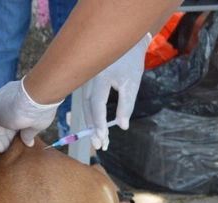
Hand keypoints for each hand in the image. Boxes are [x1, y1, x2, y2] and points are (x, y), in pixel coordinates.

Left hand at [0, 78, 60, 151]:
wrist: (36, 97)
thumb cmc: (41, 108)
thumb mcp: (36, 122)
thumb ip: (29, 132)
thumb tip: (28, 143)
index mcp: (17, 97)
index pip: (15, 114)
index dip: (18, 129)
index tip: (23, 140)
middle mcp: (5, 99)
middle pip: (5, 120)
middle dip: (10, 136)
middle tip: (16, 147)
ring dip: (2, 139)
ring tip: (10, 150)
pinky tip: (2, 149)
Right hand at [81, 32, 150, 150]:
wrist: (124, 41)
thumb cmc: (130, 60)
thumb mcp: (132, 82)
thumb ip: (126, 104)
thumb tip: (122, 126)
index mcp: (100, 78)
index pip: (97, 105)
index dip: (99, 122)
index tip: (102, 137)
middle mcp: (89, 80)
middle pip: (88, 109)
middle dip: (94, 128)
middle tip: (100, 145)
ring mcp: (87, 81)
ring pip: (86, 106)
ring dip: (92, 124)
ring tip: (99, 140)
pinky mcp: (88, 82)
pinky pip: (87, 101)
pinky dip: (91, 115)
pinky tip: (97, 126)